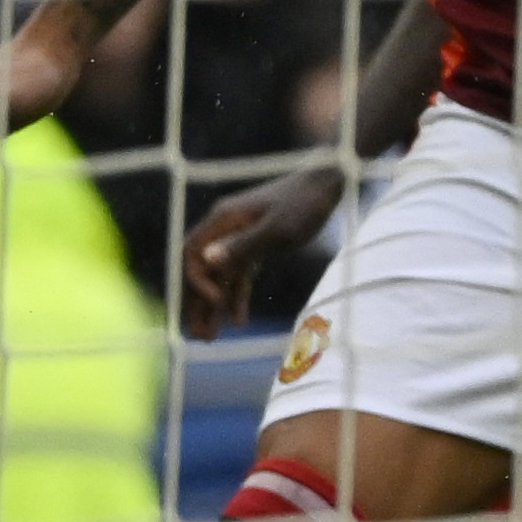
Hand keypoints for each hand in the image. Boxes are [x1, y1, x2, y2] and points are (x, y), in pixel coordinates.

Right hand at [178, 163, 344, 334]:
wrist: (329, 182)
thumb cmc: (305, 203)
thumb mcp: (278, 229)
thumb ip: (243, 245)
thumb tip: (206, 260)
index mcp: (222, 221)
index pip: (192, 255)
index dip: (197, 283)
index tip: (217, 304)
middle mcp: (224, 228)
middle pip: (200, 270)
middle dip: (197, 304)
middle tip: (198, 338)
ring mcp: (239, 235)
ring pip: (219, 275)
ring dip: (214, 307)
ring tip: (211, 338)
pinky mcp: (257, 242)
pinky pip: (239, 273)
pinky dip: (237, 296)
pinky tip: (239, 320)